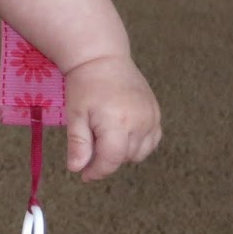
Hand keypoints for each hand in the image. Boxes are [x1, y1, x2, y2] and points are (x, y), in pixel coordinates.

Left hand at [62, 55, 160, 180]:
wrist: (103, 58)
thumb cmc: (84, 85)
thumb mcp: (75, 113)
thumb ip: (78, 142)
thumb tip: (76, 169)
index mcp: (117, 123)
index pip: (111, 160)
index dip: (97, 171)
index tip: (84, 175)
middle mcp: (140, 123)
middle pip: (124, 157)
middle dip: (106, 160)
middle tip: (88, 150)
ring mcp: (152, 118)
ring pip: (140, 153)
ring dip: (122, 153)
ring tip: (103, 136)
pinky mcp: (157, 114)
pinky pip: (151, 141)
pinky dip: (137, 144)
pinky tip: (121, 133)